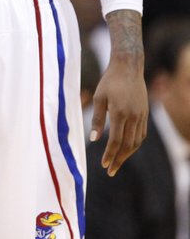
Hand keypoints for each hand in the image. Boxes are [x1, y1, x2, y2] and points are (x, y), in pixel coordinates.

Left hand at [91, 56, 147, 176]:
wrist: (128, 68)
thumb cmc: (109, 81)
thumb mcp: (99, 98)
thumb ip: (97, 119)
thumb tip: (94, 139)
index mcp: (120, 113)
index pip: (115, 141)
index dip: (110, 155)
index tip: (104, 165)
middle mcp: (133, 117)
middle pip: (127, 145)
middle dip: (118, 160)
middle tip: (110, 171)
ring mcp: (142, 116)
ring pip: (136, 142)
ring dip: (127, 154)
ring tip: (117, 162)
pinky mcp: (145, 115)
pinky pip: (141, 135)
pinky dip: (134, 144)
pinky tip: (126, 149)